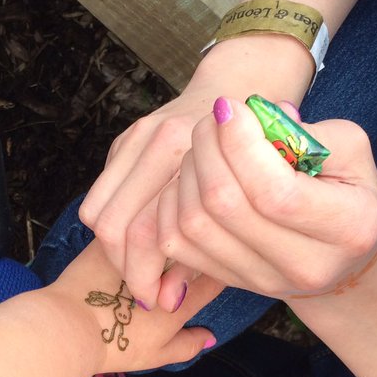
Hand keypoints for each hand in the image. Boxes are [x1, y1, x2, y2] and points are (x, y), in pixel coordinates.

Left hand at [48, 240, 222, 374]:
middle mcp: (166, 271)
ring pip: (162, 231)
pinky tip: (127, 232)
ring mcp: (137, 250)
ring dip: (164, 234)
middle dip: (194, 249)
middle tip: (183, 256)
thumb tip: (211, 337)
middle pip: (192, 250)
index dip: (219, 271)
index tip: (213, 268)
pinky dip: (131, 228)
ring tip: (157, 241)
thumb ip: (187, 345)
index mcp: (181, 300)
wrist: (70, 328)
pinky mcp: (112, 239)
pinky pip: (128, 224)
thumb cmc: (114, 345)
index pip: (216, 277)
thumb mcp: (156, 355)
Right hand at [78, 37, 314, 309]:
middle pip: (115, 224)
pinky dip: (118, 228)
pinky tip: (144, 245)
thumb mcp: (275, 182)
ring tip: (146, 274)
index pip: (146, 224)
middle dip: (128, 268)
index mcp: (192, 144)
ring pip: (101, 212)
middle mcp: (160, 137)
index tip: (162, 301)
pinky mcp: (127, 137)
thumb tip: (173, 296)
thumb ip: (223, 235)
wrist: (251, 76)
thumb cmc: (273, 136)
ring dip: (118, 250)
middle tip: (151, 293)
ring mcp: (139, 135)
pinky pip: (105, 195)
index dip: (149, 274)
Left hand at [153, 97, 376, 306]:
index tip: (230, 107)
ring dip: (190, 171)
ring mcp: (261, 280)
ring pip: (194, 223)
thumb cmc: (347, 192)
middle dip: (209, 148)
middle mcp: (303, 265)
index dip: (240, 144)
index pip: (275, 192)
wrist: (340, 260)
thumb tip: (253, 116)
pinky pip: (175, 241)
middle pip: (225, 205)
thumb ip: (309, 131)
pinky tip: (193, 178)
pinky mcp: (228, 281)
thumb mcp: (349, 152)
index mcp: (348, 229)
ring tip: (207, 146)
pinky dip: (172, 202)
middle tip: (214, 118)